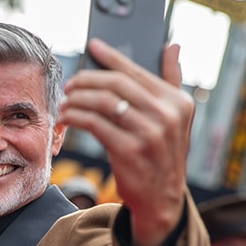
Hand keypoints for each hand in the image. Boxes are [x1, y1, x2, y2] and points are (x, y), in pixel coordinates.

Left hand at [61, 40, 192, 245]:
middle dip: (87, 80)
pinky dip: (76, 117)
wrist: (161, 200)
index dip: (112, 56)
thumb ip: (172, 80)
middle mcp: (168, 116)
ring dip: (77, 99)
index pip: (137, 71)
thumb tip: (171, 45)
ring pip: (103, 102)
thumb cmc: (162, 154)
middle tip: (70, 83)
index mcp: (179, 102)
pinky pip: (94, 124)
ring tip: (65, 101)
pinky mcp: (129, 151)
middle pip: (116, 84)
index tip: (92, 45)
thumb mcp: (176, 118)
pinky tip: (67, 118)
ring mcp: (150, 134)